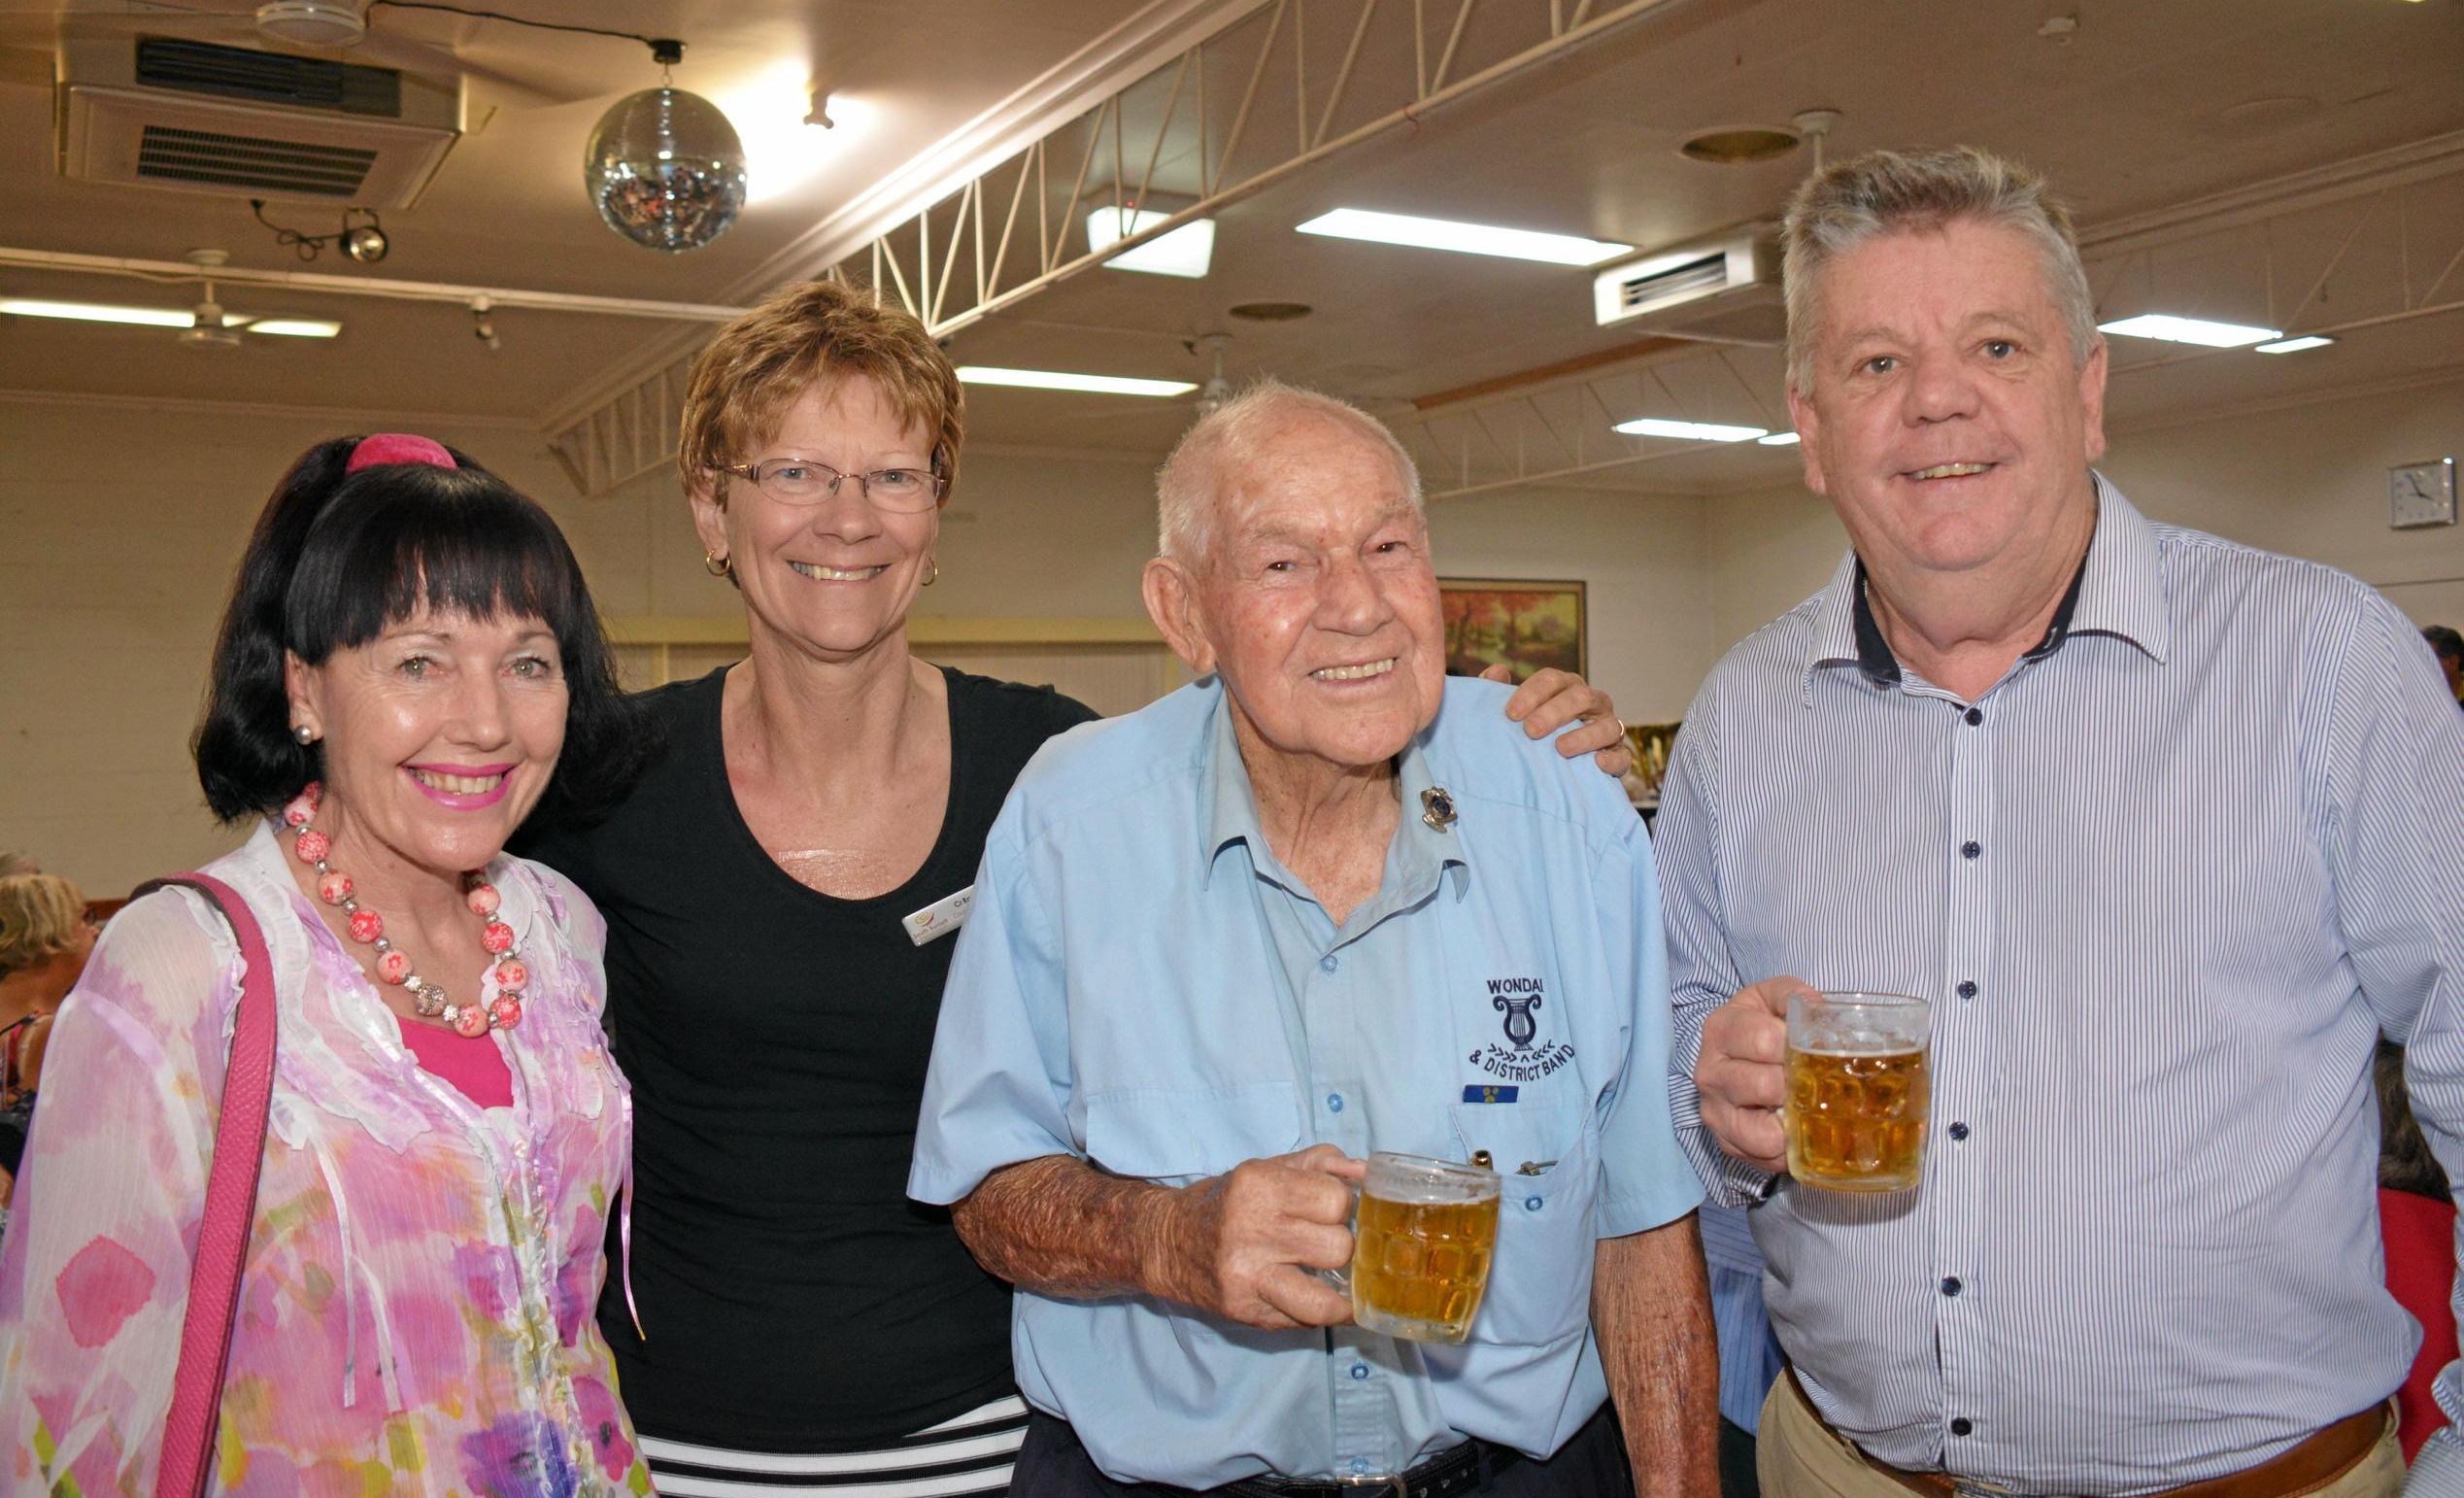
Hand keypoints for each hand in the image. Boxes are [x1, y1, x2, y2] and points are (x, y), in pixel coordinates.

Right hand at [1151, 1144, 1364, 1329]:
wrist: (1166, 1243)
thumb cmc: (1226, 1202)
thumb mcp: (1267, 1169)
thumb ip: (1320, 1164)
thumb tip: (1366, 1173)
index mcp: (1259, 1185)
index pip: (1335, 1199)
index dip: (1342, 1205)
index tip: (1332, 1210)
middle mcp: (1251, 1230)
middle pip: (1337, 1247)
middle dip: (1341, 1245)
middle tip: (1327, 1243)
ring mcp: (1246, 1277)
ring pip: (1326, 1297)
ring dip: (1337, 1287)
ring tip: (1333, 1278)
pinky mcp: (1244, 1310)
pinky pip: (1306, 1322)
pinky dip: (1325, 1314)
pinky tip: (1326, 1301)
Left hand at [1483, 663, 1632, 775]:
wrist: (1555, 770)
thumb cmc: (1533, 733)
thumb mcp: (1516, 712)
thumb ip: (1498, 691)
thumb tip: (1496, 671)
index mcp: (1565, 687)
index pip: (1552, 679)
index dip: (1531, 693)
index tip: (1511, 714)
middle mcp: (1592, 703)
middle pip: (1580, 697)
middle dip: (1554, 712)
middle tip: (1531, 730)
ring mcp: (1609, 728)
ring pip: (1607, 725)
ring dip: (1584, 736)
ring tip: (1560, 748)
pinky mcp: (1618, 755)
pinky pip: (1622, 756)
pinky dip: (1613, 759)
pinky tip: (1597, 763)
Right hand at [1695, 976, 1807, 1172]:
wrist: (1734, 1059)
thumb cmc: (1760, 1027)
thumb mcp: (1770, 1000)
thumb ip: (1792, 994)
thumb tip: (1816, 1007)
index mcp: (1721, 1029)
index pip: (1763, 1040)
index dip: (1797, 1045)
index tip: (1813, 1047)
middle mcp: (1709, 1072)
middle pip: (1764, 1086)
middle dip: (1798, 1085)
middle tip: (1814, 1080)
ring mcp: (1715, 1112)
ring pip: (1763, 1132)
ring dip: (1793, 1122)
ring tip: (1804, 1107)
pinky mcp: (1726, 1143)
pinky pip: (1765, 1157)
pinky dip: (1788, 1148)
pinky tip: (1794, 1128)